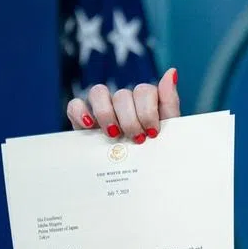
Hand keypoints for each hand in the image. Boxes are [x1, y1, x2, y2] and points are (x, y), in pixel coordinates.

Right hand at [65, 67, 180, 142]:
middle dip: (130, 120)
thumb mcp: (167, 131)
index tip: (153, 133)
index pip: (144, 90)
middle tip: (136, 139)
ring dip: (106, 113)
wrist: (135, 177)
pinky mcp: (82, 118)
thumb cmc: (154, 152)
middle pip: (123, 95)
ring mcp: (102, 108)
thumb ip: (169, 102)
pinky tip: (89, 126)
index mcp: (145, 102)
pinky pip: (75, 104)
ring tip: (113, 134)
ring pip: (98, 92)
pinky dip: (80, 112)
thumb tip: (172, 72)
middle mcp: (124, 101)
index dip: (148, 111)